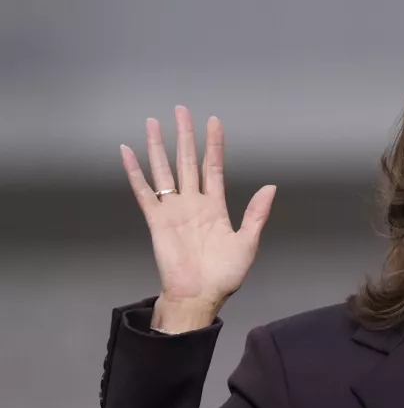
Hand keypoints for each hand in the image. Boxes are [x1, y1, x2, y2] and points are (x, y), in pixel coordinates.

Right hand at [121, 106, 275, 328]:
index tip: (213, 122)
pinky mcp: (156, 220)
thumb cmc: (224, 275)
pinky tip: (127, 152)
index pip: (214, 167)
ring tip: (154, 122)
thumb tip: (271, 187)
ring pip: (165, 170)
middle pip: (188, 161)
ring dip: (158, 146)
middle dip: (185, 136)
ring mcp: (173, 210)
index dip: (214, 145)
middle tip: (181, 110)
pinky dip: (134, 172)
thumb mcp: (248, 242)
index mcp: (215, 207)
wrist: (199, 297)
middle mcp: (193, 203)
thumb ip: (257, 214)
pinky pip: (144, 192)